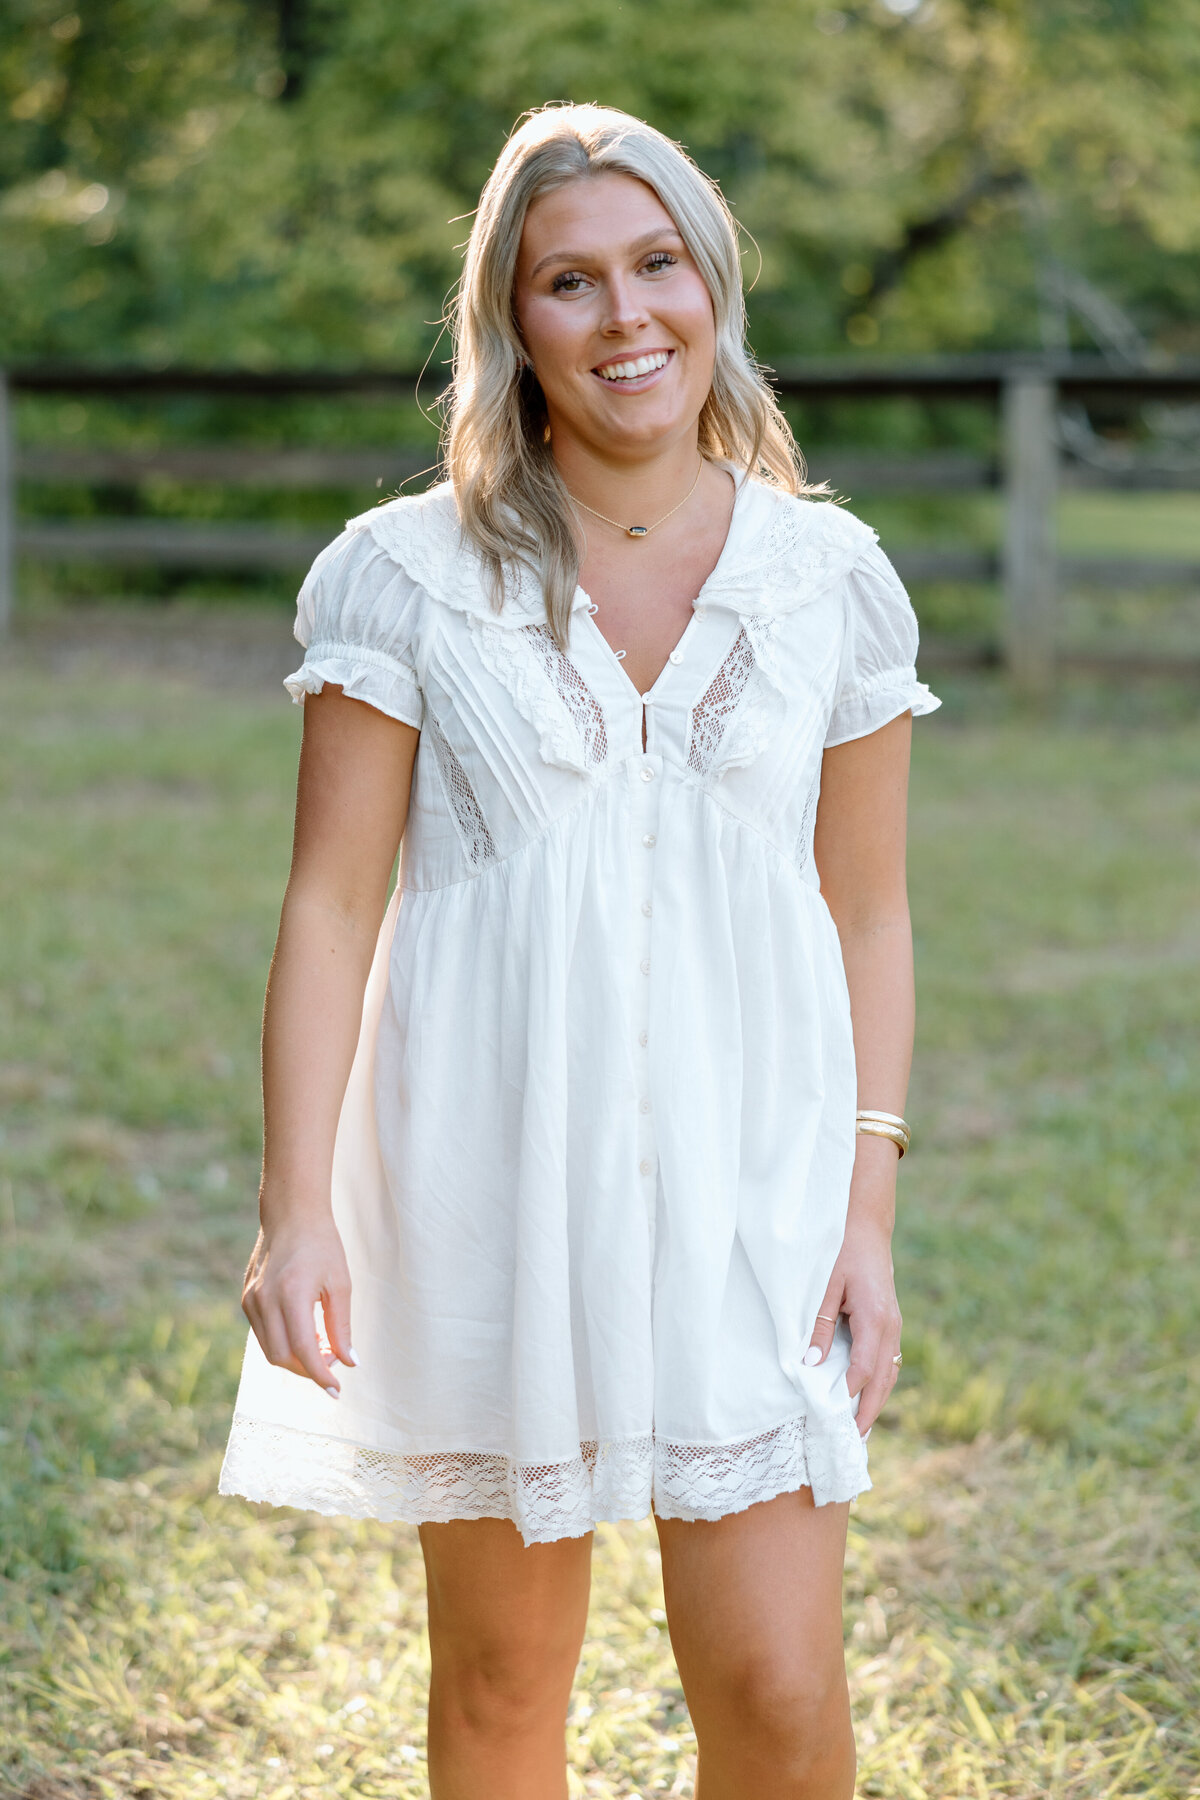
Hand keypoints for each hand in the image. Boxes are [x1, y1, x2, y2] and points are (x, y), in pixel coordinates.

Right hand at [241, 1212, 355, 1395]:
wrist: (291, 1214)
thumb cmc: (322, 1245)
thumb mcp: (340, 1284)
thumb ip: (342, 1327)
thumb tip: (350, 1363)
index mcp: (291, 1294)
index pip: (303, 1350)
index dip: (320, 1375)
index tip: (336, 1389)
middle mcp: (265, 1300)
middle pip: (281, 1357)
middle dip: (308, 1370)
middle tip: (332, 1365)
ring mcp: (251, 1300)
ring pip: (269, 1349)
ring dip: (295, 1359)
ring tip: (322, 1348)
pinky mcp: (246, 1299)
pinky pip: (263, 1334)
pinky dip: (283, 1343)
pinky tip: (304, 1333)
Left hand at [803, 1214, 901, 1435]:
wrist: (865, 1228)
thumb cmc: (841, 1251)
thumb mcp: (825, 1285)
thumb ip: (819, 1325)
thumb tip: (812, 1365)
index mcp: (876, 1318)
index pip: (864, 1368)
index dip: (848, 1394)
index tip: (831, 1417)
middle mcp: (891, 1327)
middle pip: (883, 1380)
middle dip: (869, 1412)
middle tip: (851, 1441)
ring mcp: (895, 1327)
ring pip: (888, 1374)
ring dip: (875, 1402)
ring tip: (859, 1431)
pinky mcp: (891, 1325)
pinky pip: (887, 1363)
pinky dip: (878, 1385)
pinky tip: (864, 1399)